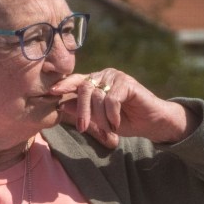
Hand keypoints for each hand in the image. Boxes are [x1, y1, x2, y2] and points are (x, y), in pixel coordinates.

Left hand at [49, 68, 189, 148]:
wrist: (152, 123)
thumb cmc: (125, 121)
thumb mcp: (100, 119)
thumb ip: (83, 111)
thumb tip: (62, 104)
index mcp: (96, 82)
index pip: (76, 80)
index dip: (64, 85)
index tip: (51, 92)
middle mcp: (104, 75)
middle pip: (84, 88)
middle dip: (82, 110)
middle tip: (82, 127)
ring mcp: (116, 77)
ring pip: (97, 96)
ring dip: (101, 117)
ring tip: (109, 128)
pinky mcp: (127, 83)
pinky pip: (112, 99)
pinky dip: (112, 114)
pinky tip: (117, 123)